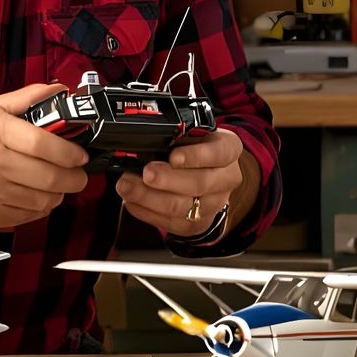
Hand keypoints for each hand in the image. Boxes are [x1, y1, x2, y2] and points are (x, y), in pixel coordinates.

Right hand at [0, 82, 89, 230]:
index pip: (43, 144)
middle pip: (48, 177)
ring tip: (58, 185)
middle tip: (79, 175)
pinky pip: (27, 216)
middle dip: (74, 178)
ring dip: (59, 194)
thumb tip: (60, 92)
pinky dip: (40, 208)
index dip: (70, 153)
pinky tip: (37, 197)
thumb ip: (28, 98)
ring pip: (42, 200)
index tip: (80, 156)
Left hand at [117, 128, 244, 238]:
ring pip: (182, 207)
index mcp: (228, 149)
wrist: (209, 173)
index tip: (173, 156)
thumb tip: (147, 138)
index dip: (195, 156)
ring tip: (127, 186)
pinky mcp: (198, 224)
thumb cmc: (196, 148)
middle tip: (145, 173)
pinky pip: (171, 223)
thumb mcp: (193, 133)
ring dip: (149, 197)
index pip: (219, 153)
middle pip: (199, 183)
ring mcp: (214, 204)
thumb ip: (176, 135)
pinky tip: (132, 201)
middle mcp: (226, 179)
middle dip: (167, 179)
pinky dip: (146, 212)